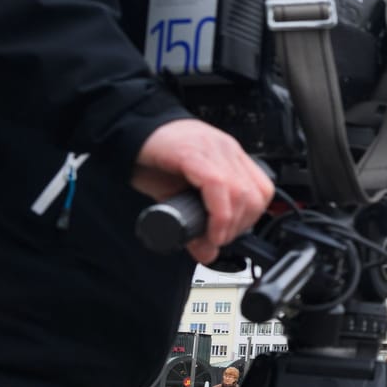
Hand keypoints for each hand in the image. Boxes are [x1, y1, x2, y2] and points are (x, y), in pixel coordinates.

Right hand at [132, 119, 273, 263]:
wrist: (124, 132)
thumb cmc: (151, 158)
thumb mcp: (179, 195)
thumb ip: (196, 222)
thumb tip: (208, 253)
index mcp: (229, 157)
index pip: (262, 190)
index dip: (251, 219)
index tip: (229, 235)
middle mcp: (226, 151)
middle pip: (255, 195)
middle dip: (240, 226)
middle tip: (217, 239)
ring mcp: (212, 149)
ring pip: (241, 193)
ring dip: (230, 224)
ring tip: (211, 236)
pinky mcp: (193, 152)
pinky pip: (218, 185)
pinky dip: (219, 215)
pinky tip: (209, 229)